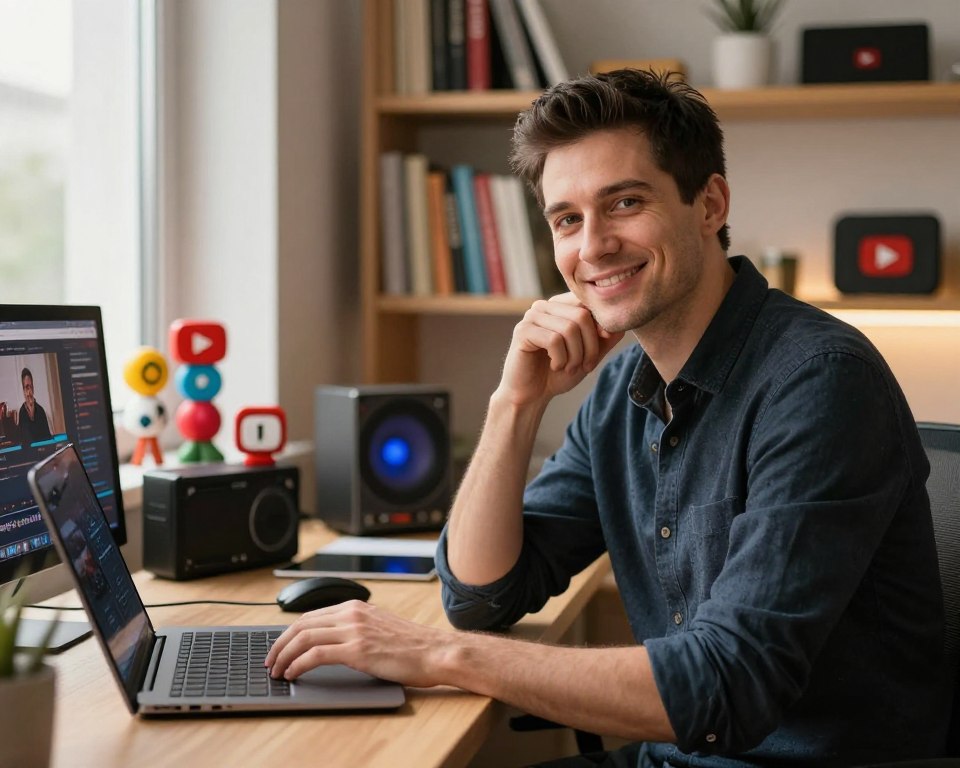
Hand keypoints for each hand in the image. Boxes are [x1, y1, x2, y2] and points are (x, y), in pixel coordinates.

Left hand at [265, 600, 448, 686]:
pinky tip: (293, 674)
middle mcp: (352, 614)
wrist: (436, 652)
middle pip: (301, 624)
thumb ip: (355, 629)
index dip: (289, 633)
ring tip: (277, 671)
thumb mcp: (379, 628)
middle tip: (270, 661)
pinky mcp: (357, 649)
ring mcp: (354, 630)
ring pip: (304, 637)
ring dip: (284, 656)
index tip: (279, 648)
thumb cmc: (412, 646)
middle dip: (280, 644)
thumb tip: (330, 643)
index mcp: (356, 606)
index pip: (310, 616)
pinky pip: (316, 654)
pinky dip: (298, 664)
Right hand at [497, 293, 623, 406]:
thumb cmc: (558, 373)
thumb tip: (620, 324)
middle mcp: (544, 306)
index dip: (600, 327)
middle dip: (589, 346)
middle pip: (582, 315)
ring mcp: (531, 317)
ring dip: (575, 356)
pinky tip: (555, 366)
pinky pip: (553, 340)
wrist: (532, 395)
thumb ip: (605, 338)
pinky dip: (560, 359)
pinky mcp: (522, 331)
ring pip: (569, 328)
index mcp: (560, 306)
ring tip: (568, 368)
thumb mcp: (589, 354)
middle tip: (584, 366)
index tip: (599, 348)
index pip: (588, 304)